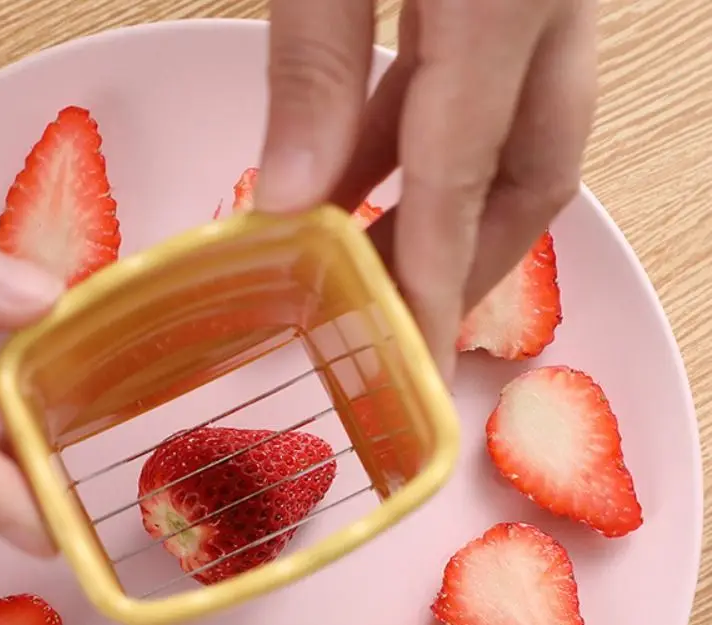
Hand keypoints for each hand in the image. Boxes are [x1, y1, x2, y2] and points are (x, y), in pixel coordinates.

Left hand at [257, 0, 597, 379]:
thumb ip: (315, 65)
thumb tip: (289, 202)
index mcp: (507, 0)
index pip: (466, 184)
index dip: (437, 294)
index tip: (416, 373)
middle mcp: (550, 7)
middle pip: (528, 179)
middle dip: (460, 267)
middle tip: (387, 325)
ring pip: (510, 135)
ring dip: (433, 206)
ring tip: (349, 259)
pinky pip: (483, 81)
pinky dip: (423, 137)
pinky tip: (352, 167)